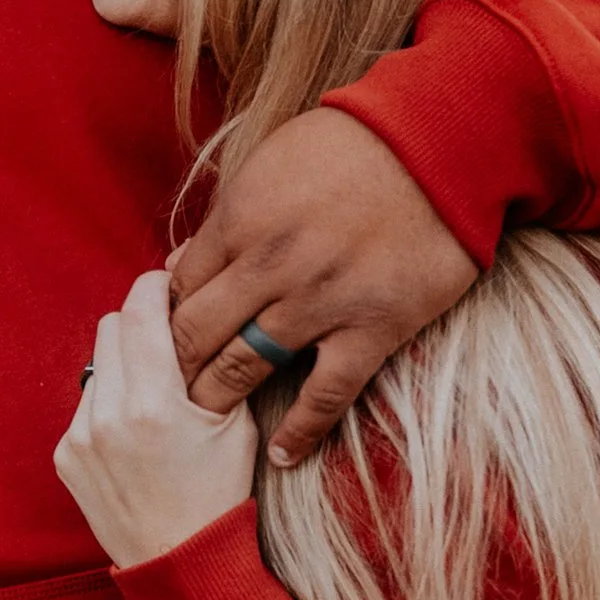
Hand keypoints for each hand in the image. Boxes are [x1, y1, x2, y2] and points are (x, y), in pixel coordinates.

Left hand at [56, 269, 260, 568]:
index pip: (140, 309)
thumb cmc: (219, 493)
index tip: (172, 290)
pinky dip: (109, 406)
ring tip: (155, 403)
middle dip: (140, 326)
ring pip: (97, 364)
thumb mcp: (236, 424)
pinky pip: (86, 405)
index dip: (157, 288)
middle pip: (111, 325)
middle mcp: (109, 416)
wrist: (181, 562)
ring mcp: (81, 437)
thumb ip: (214, 364)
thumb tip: (202, 313)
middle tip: (169, 345)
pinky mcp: (66, 455)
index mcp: (155, 403)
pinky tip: (136, 437)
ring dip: (124, 368)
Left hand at [169, 109, 479, 464]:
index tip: (159, 344)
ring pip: (243, 367)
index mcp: (239, 220)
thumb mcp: (270, 162)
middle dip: (172, 370)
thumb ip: (227, 217)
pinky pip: (326, 395)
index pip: (178, 287)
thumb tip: (183, 260)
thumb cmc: (353, 142)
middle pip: (196, 334)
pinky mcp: (372, 329)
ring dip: (215, 401)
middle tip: (161, 398)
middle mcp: (269, 265)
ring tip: (198, 429)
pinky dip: (300, 432)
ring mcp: (319, 302)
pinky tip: (281, 456)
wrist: (441, 143)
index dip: (162, 320)